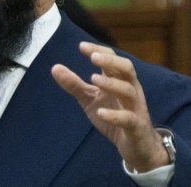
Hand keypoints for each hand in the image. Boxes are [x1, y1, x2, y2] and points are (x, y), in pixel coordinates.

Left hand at [51, 42, 169, 171]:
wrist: (136, 145)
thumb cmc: (114, 116)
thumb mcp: (90, 99)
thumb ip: (75, 84)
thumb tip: (54, 67)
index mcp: (120, 80)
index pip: (113, 59)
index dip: (99, 51)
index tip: (81, 46)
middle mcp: (130, 90)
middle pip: (127, 69)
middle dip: (111, 61)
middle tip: (93, 57)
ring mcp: (135, 108)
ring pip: (129, 90)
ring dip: (111, 84)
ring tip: (92, 78)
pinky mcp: (136, 127)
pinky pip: (128, 118)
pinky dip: (115, 115)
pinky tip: (100, 112)